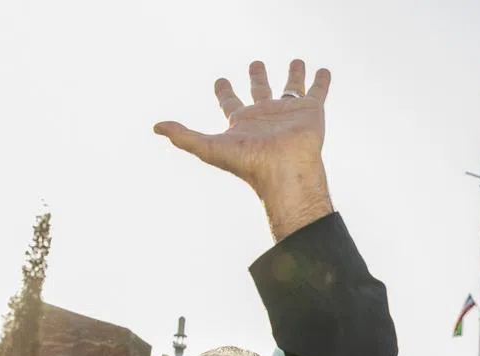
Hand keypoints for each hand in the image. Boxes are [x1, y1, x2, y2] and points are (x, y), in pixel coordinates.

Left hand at [154, 59, 333, 240]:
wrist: (284, 171)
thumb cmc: (248, 163)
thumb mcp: (208, 147)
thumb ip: (183, 137)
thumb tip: (156, 127)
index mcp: (242, 122)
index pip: (230, 103)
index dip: (224, 91)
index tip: (220, 80)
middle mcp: (265, 116)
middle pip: (260, 92)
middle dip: (256, 77)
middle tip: (255, 64)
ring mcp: (288, 113)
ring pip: (291, 88)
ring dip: (294, 74)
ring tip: (296, 60)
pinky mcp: (311, 111)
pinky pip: (317, 91)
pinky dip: (321, 80)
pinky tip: (323, 70)